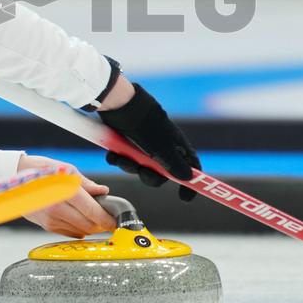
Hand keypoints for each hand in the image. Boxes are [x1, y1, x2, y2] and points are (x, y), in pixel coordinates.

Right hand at [17, 153, 116, 237]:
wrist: (14, 178)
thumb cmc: (40, 169)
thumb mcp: (66, 169)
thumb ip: (86, 183)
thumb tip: (102, 191)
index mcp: (65, 192)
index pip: (93, 212)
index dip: (107, 219)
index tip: (115, 220)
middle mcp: (58, 209)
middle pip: (89, 224)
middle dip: (102, 223)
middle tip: (109, 217)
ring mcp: (51, 220)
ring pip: (80, 230)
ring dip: (91, 226)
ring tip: (95, 215)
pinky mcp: (46, 226)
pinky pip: (69, 232)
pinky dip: (79, 228)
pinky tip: (81, 219)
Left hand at [98, 83, 200, 201]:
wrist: (119, 104)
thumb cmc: (145, 124)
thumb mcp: (161, 147)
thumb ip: (174, 165)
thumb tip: (188, 178)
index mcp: (175, 144)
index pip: (189, 165)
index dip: (189, 182)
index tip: (184, 198)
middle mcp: (161, 145)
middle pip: (160, 173)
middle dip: (149, 176)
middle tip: (142, 171)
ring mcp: (142, 143)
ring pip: (139, 167)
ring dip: (130, 166)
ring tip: (122, 157)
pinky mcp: (126, 141)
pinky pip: (124, 159)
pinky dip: (118, 159)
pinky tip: (113, 153)